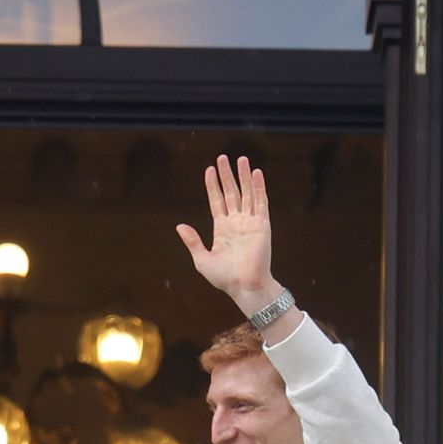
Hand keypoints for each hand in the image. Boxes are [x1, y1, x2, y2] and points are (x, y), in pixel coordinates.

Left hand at [175, 155, 284, 316]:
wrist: (244, 286)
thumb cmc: (224, 277)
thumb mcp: (202, 259)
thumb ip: (192, 241)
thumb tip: (179, 226)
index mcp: (221, 229)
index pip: (216, 201)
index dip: (212, 185)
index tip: (209, 170)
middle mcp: (236, 222)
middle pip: (231, 192)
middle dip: (227, 175)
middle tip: (223, 157)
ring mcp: (250, 222)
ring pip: (246, 193)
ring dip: (244, 176)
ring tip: (241, 158)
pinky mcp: (262, 224)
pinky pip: (261, 202)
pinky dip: (259, 187)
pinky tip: (256, 173)